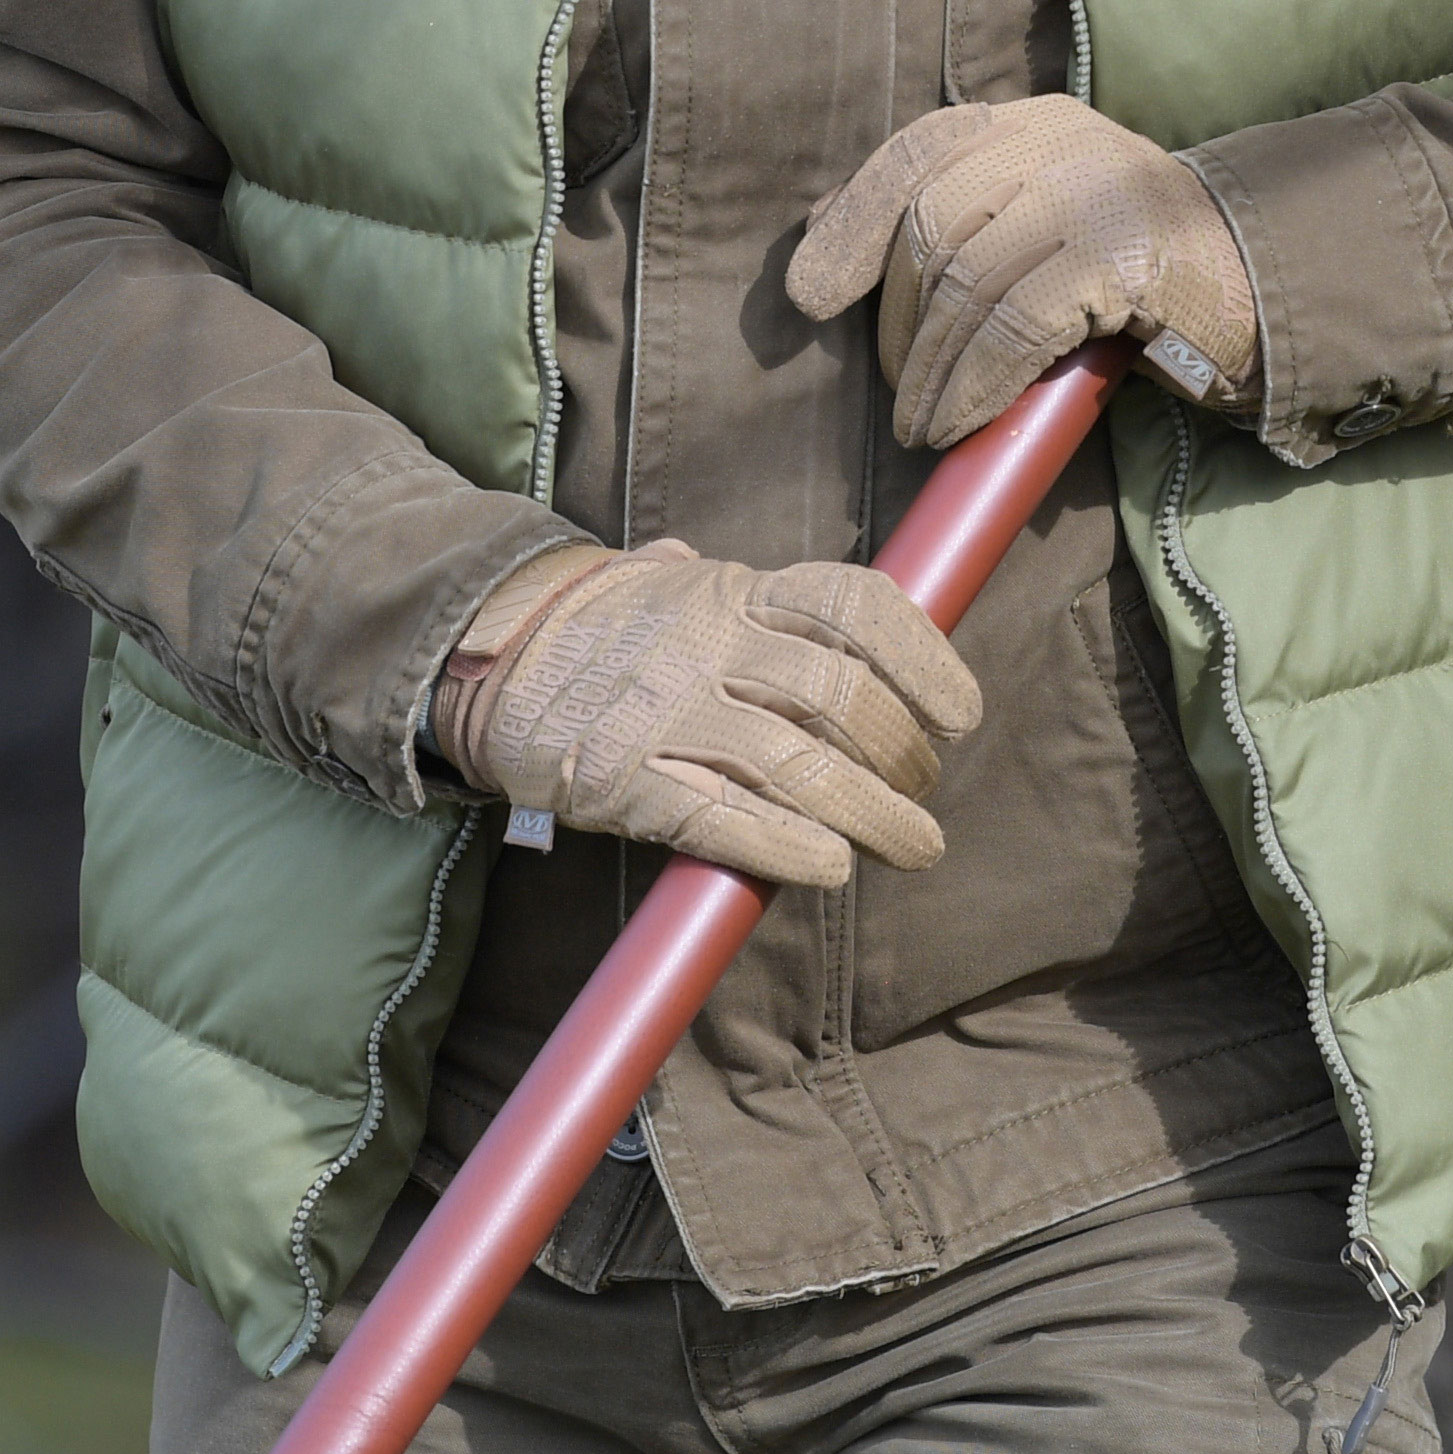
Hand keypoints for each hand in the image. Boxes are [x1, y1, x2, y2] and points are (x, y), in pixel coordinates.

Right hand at [432, 540, 984, 887]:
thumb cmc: (613, 631)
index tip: (963, 712)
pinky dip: (785, 847)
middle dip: (904, 755)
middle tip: (923, 793)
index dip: (925, 659)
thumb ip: (766, 604)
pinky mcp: (626, 780)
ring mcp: (667, 711)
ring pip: (796, 763)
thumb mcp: (690, 586)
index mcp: (735, 591)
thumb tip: (867, 623)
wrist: (489, 655)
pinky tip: (831, 867)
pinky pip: (720, 818)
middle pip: (840, 696)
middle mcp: (709, 643)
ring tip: (915, 846)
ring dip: (873, 814)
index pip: (854, 606)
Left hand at [791, 93, 1264, 448]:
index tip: (810, 292)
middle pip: (931, 218)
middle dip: (894, 319)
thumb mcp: (1040, 224)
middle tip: (900, 393)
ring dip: (930, 367)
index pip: (918, 150)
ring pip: (965, 275)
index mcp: (1029, 124)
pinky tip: (961, 419)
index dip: (853, 220)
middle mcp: (1056, 140)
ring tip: (923, 425)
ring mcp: (1092, 188)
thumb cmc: (1135, 275)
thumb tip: (822, 240)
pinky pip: (1014, 321)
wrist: (1263, 290)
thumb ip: (957, 217)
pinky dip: (973, 379)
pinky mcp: (1120, 251)